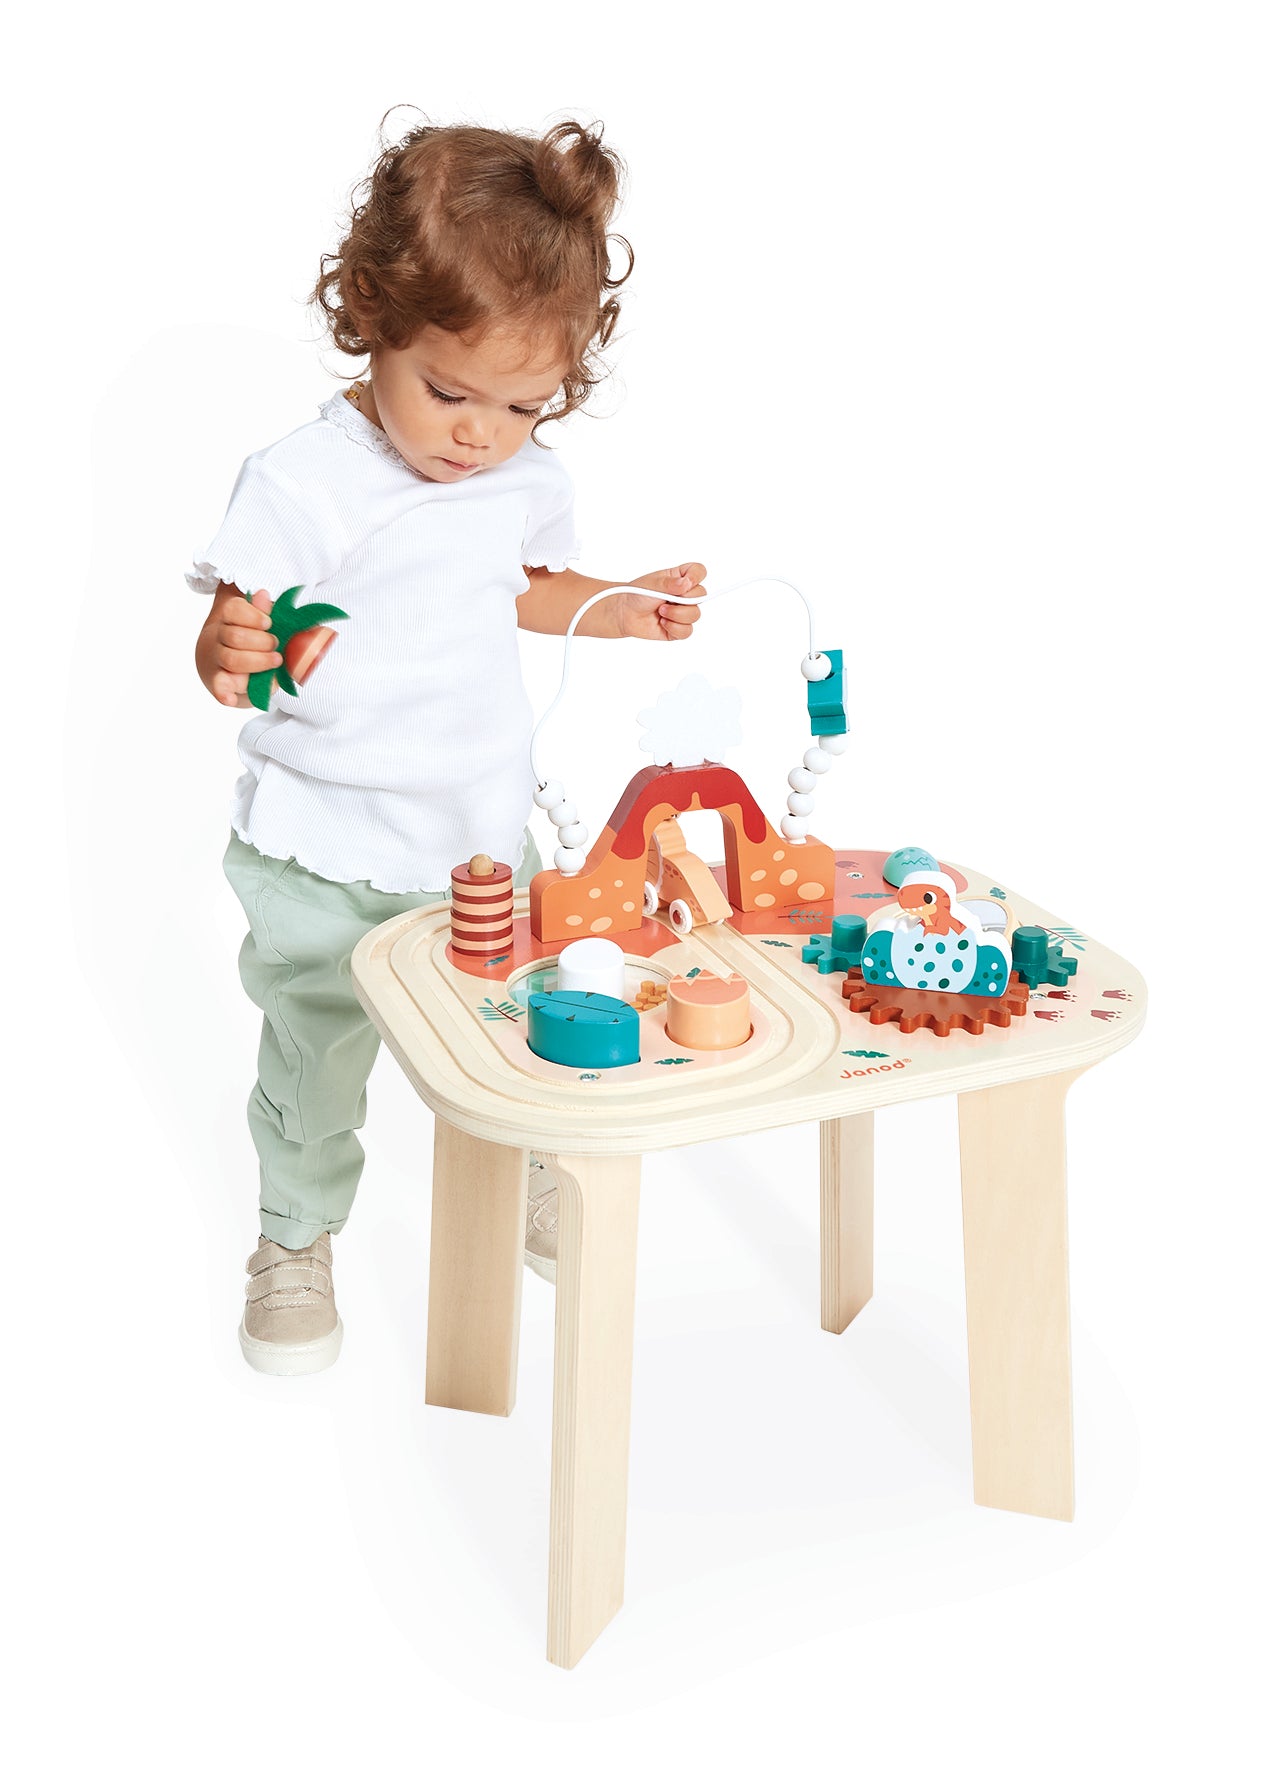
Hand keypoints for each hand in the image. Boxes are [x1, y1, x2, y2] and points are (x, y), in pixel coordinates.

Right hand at [196, 586, 280, 707]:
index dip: (253, 616)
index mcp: (227, 618)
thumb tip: (263, 594)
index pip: (234, 610)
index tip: (268, 623)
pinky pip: (219, 687)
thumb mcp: (255, 623)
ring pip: (233, 659)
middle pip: (236, 636)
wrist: (220, 663)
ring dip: (258, 662)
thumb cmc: (247, 640)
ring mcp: (217, 661)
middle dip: (262, 641)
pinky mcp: (219, 683)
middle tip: (275, 644)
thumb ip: (261, 611)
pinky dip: (224, 693)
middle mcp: (218, 637)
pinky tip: (232, 697)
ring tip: (275, 661)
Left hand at [618, 562, 706, 641]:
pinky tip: (663, 623)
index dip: (697, 576)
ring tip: (660, 612)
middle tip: (666, 600)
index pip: (699, 572)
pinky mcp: (678, 628)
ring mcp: (683, 612)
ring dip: (676, 614)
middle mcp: (684, 595)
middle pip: (702, 595)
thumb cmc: (637, 594)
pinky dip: (674, 628)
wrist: (624, 613)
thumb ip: (671, 583)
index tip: (686, 581)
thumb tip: (686, 583)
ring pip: (695, 615)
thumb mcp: (653, 583)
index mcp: (680, 578)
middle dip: (684, 600)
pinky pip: (687, 631)